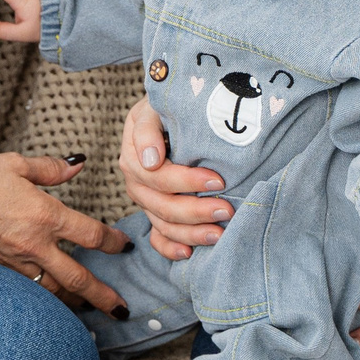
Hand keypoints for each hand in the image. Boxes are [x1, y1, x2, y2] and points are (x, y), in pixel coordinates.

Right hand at [0, 152, 131, 315]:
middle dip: (103, 296)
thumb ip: (51, 169)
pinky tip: (50, 304)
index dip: (113, 242)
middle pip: (78, 278)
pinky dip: (43, 300)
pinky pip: (27, 290)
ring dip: (74, 303)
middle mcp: (34, 244)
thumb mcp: (15, 164)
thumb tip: (77, 165)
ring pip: (52, 291)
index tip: (124, 246)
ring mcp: (14, 262)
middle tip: (121, 310)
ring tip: (89, 310)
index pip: (91, 235)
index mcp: (44, 215)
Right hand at [119, 97, 229, 260]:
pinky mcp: (154, 212)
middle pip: (161, 205)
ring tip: (218, 235)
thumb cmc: (171, 107)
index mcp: (133, 154)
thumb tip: (150, 160)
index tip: (218, 181)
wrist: (173, 113)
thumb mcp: (156, 106)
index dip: (187, 181)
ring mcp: (145, 200)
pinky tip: (188, 253)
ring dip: (190, 233)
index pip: (157, 176)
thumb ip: (148, 128)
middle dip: (195, 211)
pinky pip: (157, 237)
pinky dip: (170, 248)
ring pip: (163, 224)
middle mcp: (136, 181)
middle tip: (226, 210)